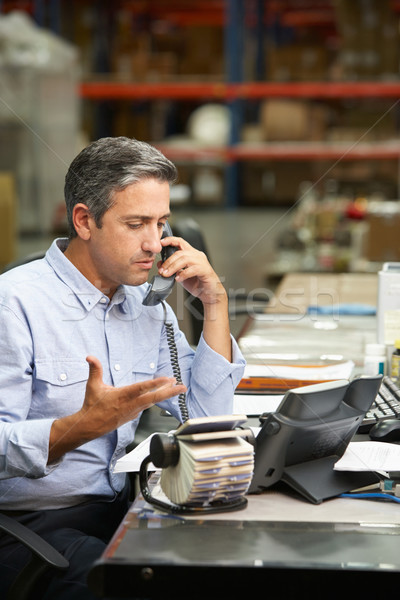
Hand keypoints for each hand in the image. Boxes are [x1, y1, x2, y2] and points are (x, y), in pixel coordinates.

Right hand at [48, 356, 185, 461]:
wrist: (90, 426)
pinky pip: (147, 406)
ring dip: (165, 394)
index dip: (155, 383)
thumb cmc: (92, 406)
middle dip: (170, 392)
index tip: (168, 379)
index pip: (142, 388)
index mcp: (122, 395)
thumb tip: (90, 357)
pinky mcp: (133, 415)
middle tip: (182, 387)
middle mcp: (130, 404)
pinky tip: (162, 394)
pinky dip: (156, 400)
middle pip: (154, 398)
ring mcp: (133, 411)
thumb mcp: (92, 386)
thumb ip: (94, 369)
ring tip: (176, 386)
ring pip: (152, 401)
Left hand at [158, 235, 226, 305]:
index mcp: (191, 254)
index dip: (171, 240)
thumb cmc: (197, 283)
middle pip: (180, 253)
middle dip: (168, 261)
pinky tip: (178, 279)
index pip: (181, 242)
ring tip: (167, 274)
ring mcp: (202, 262)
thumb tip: (160, 264)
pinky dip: (183, 274)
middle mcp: (197, 256)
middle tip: (161, 270)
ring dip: (173, 267)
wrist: (209, 293)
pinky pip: (192, 269)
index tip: (161, 242)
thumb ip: (172, 269)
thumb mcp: (180, 275)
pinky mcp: (205, 270)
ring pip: (185, 259)